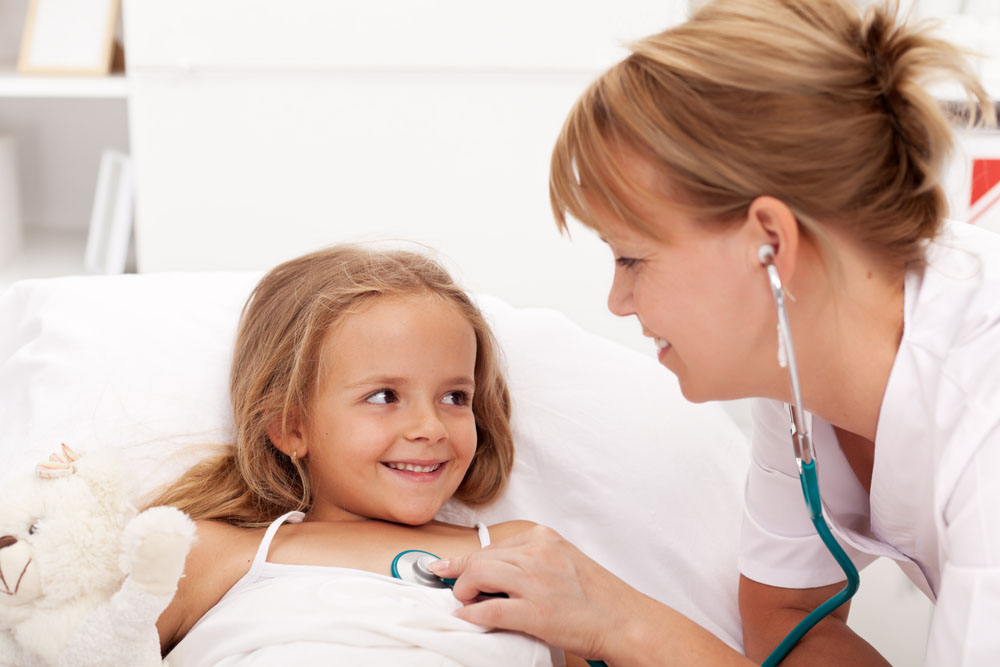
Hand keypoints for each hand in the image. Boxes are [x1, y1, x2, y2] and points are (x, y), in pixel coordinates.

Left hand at [430, 524, 639, 661]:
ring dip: (462, 590)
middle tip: (449, 584)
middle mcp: (538, 554)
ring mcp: (536, 581)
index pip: (494, 545)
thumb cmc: (597, 595)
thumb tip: (494, 570)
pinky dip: (471, 612)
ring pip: (479, 575)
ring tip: (463, 601)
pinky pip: (489, 608)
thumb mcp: (563, 561)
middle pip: (481, 557)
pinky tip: (466, 616)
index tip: (449, 565)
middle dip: (459, 573)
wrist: (624, 620)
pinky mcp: (536, 611)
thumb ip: (532, 559)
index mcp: (544, 538)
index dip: (469, 559)